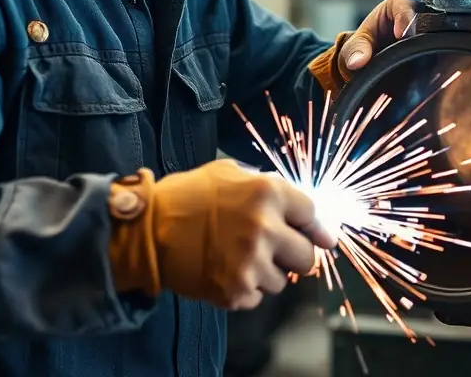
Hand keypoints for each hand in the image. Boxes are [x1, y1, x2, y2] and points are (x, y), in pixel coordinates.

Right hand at [108, 159, 336, 310]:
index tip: (322, 237)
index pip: (312, 214)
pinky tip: (225, 271)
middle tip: (273, 250)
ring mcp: (252, 263)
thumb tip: (299, 207)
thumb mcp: (228, 173)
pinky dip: (246, 289)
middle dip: (293, 254)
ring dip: (267, 273)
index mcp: (267, 193)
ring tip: (239, 258)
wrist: (148, 230)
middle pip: (307, 255)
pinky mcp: (237, 291)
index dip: (316, 227)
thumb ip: (265, 185)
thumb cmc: (187, 196)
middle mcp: (265, 228)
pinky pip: (258, 297)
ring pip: (283, 281)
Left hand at [338, 0, 470, 74]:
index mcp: (400, 5)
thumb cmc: (373, 46)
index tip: (404, 33)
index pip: (404, 5)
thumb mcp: (360, 46)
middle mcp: (427, 6)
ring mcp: (447, 18)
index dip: (406, 18)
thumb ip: (356, 50)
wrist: (382, 57)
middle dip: (465, 2)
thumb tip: (357, 62)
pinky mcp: (461, 31)